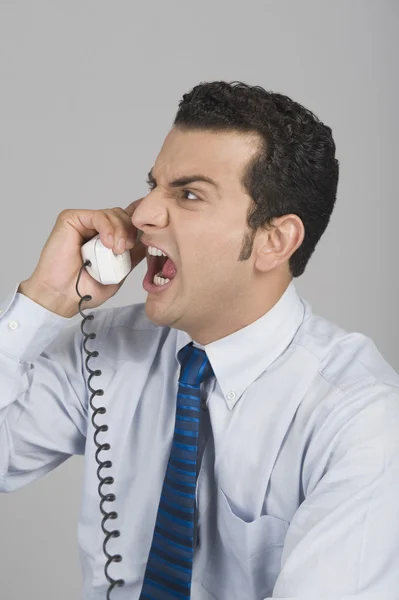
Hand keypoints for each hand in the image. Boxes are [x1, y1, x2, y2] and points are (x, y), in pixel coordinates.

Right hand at [18, 199, 146, 317]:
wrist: (63, 296)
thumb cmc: (85, 289)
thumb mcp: (120, 272)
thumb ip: (133, 256)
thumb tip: (149, 241)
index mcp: (107, 239)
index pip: (127, 221)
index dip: (140, 220)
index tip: (152, 225)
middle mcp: (96, 229)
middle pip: (123, 215)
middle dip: (131, 230)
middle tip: (127, 248)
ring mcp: (84, 223)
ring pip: (113, 213)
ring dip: (120, 230)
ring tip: (116, 250)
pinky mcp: (71, 219)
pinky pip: (97, 215)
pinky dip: (106, 227)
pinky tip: (107, 243)